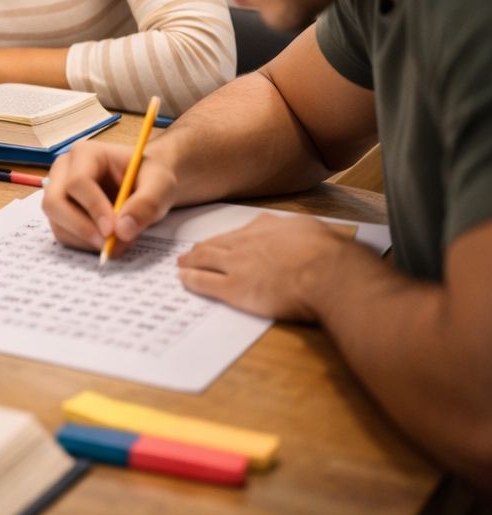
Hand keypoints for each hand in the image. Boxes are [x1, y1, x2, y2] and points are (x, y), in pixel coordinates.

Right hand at [41, 140, 177, 252]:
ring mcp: (59, 193)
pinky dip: (85, 245)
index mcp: (86, 153)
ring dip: (85, 240)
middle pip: (54, 202)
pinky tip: (110, 241)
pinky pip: (64, 235)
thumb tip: (123, 230)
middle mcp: (64, 171)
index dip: (93, 208)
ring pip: (57, 222)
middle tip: (107, 245)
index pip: (77, 182)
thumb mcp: (161, 185)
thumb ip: (146, 204)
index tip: (112, 230)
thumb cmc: (151, 177)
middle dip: (80, 228)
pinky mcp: (61, 214)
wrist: (148, 184)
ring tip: (119, 242)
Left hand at [177, 213, 347, 320]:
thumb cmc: (333, 256)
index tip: (225, 242)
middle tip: (191, 252)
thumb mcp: (318, 232)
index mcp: (270, 227)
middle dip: (203, 248)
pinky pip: (204, 282)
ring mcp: (238, 263)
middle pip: (218, 243)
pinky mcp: (234, 287)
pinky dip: (190, 279)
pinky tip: (183, 279)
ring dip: (190, 261)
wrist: (330, 273)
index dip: (231, 239)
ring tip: (181, 263)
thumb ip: (303, 234)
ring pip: (205, 259)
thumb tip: (305, 237)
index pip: (243, 232)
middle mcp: (248, 241)